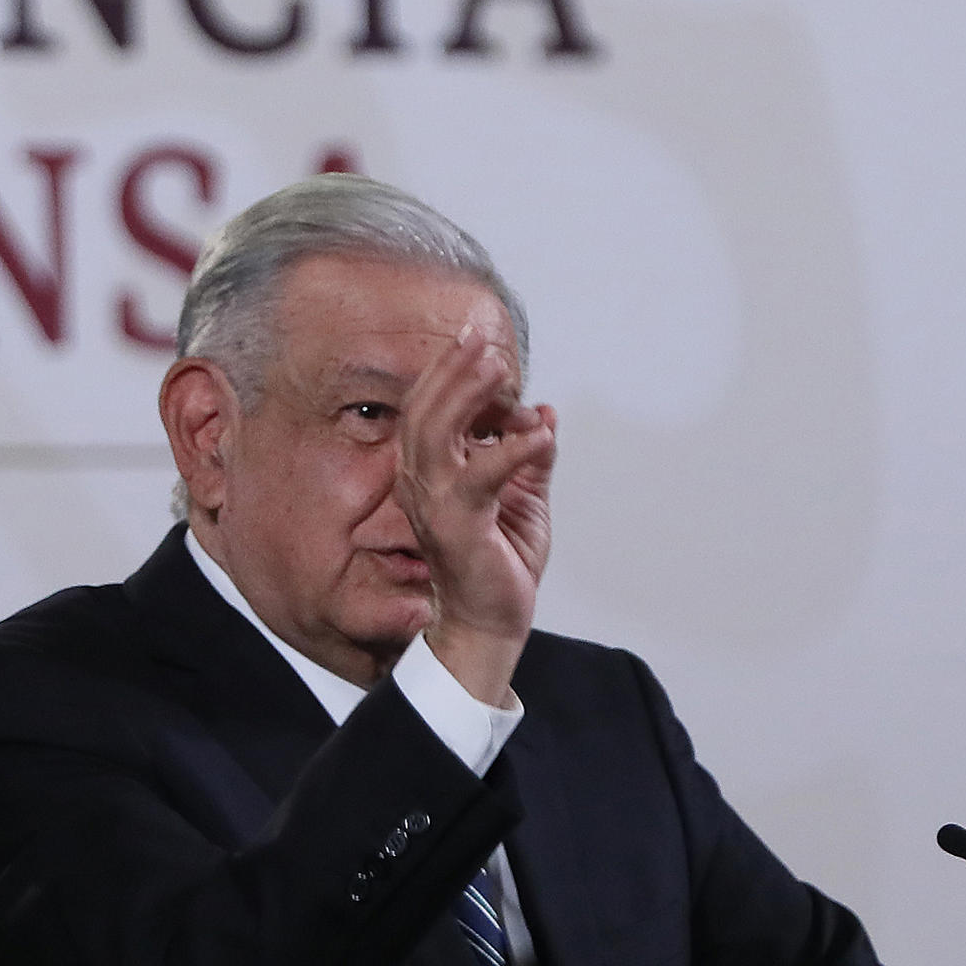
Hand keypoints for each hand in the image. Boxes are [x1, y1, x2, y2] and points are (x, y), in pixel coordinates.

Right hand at [394, 323, 556, 705]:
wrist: (490, 622)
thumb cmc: (498, 562)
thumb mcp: (524, 497)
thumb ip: (530, 455)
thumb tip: (545, 411)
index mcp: (428, 473)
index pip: (428, 409)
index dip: (450, 372)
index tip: (481, 344)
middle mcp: (420, 484)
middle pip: (425, 411)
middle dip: (454, 371)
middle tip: (485, 343)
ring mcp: (434, 504)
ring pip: (437, 432)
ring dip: (469, 395)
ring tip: (501, 370)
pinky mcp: (457, 526)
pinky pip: (481, 476)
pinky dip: (513, 450)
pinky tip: (542, 435)